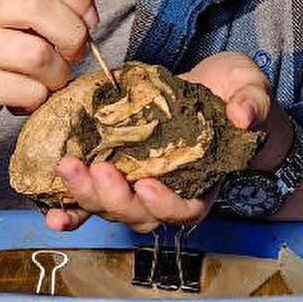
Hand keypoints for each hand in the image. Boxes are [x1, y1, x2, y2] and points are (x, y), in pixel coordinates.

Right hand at [0, 0, 95, 159]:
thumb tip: (88, 18)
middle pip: (39, 5)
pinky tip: (22, 99)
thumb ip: (45, 6)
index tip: (89, 20)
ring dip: (57, 75)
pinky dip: (38, 100)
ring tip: (46, 81)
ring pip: (37, 54)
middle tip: (73, 54)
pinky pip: (27, 90)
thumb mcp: (9, 21)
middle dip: (73, 35)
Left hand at [44, 50, 283, 233]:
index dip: (166, 204)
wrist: (210, 88)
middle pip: (138, 214)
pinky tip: (51, 212)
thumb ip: (251, 101)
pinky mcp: (113, 170)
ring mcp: (136, 183)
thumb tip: (243, 115)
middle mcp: (167, 191)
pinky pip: (89, 199)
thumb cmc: (232, 92)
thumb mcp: (250, 87)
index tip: (148, 186)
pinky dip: (70, 210)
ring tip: (67, 170)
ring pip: (109, 207)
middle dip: (115, 199)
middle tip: (100, 171)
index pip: (186, 209)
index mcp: (202, 181)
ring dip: (85, 197)